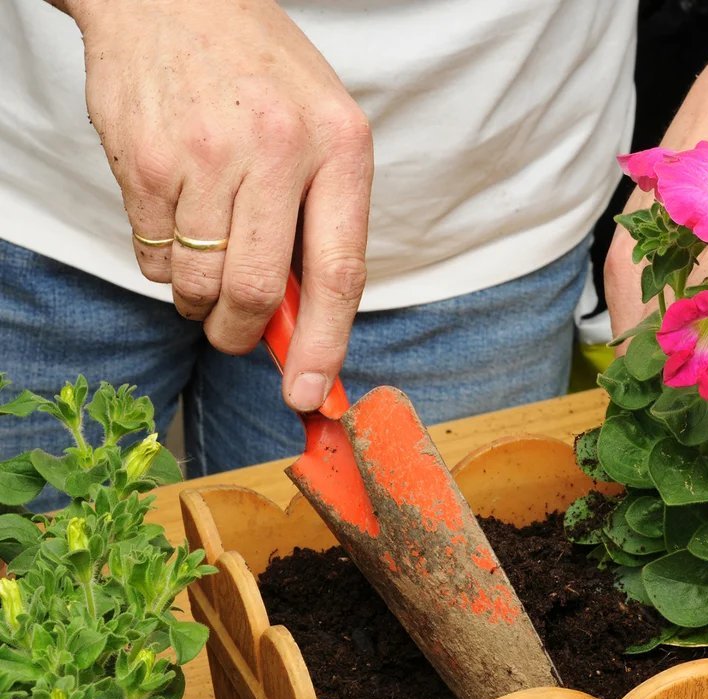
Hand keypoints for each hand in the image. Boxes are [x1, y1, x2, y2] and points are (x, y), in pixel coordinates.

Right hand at [71, 0, 372, 411]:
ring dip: (199, 300)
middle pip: (256, 290)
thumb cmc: (261, 74)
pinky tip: (176, 217)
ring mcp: (205, 154)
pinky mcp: (144, 160)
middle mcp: (276, 149)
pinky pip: (153, 257)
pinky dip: (164, 264)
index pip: (339, 272)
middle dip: (242, 333)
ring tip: (206, 260)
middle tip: (236, 335)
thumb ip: (322, 222)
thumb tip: (306, 323)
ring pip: (198, 283)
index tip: (310, 393)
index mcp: (340, 145)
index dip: (323, 345)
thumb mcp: (322, 130)